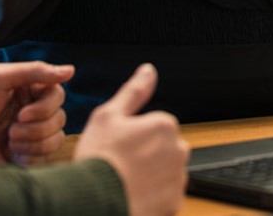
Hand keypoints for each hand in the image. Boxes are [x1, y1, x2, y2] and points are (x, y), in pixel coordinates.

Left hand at [0, 61, 73, 164]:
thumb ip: (35, 71)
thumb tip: (70, 70)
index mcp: (28, 91)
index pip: (58, 95)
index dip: (46, 106)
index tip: (22, 112)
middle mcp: (32, 112)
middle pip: (60, 118)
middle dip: (36, 126)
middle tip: (11, 128)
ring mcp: (29, 136)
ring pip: (56, 139)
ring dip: (33, 142)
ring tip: (9, 141)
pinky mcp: (24, 157)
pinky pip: (46, 159)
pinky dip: (31, 157)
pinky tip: (11, 154)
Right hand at [74, 64, 188, 215]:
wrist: (94, 203)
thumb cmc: (99, 159)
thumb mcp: (109, 115)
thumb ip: (133, 91)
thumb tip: (148, 71)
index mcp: (165, 125)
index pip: (157, 126)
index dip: (136, 136)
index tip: (121, 146)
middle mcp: (178, 150)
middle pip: (164, 149)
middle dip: (148, 156)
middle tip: (123, 165)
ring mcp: (177, 178)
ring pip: (166, 173)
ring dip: (152, 177)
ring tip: (126, 181)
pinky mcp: (174, 203)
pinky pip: (166, 196)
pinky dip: (154, 197)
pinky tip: (134, 195)